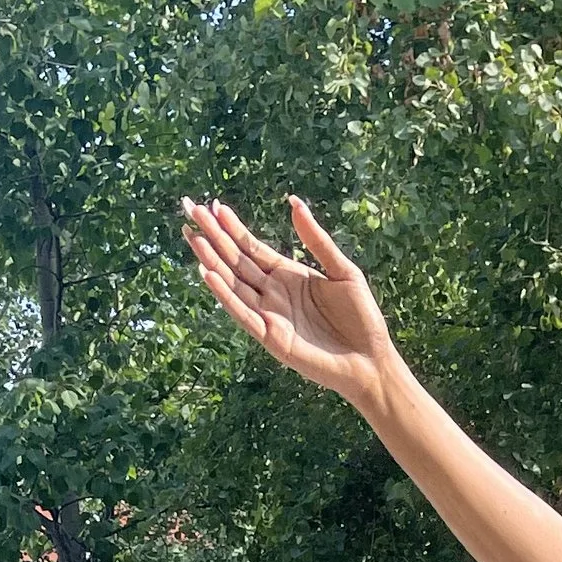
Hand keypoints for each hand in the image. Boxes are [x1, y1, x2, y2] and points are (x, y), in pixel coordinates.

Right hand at [182, 196, 393, 403]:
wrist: (372, 360)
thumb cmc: (361, 318)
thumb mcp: (343, 271)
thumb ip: (317, 240)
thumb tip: (295, 202)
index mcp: (288, 276)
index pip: (252, 247)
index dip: (232, 227)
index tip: (213, 205)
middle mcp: (273, 294)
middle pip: (236, 261)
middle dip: (213, 236)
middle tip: (190, 210)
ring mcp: (270, 315)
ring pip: (234, 284)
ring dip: (213, 261)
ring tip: (193, 238)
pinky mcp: (272, 338)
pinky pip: (243, 314)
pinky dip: (225, 295)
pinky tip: (209, 275)